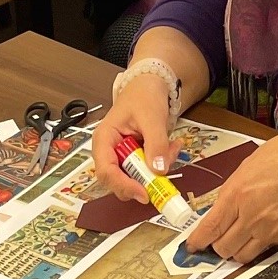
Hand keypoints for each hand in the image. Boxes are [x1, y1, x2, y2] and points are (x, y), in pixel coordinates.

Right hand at [91, 75, 175, 200]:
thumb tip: (158, 170)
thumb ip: (156, 143)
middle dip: (146, 178)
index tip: (145, 193)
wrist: (151, 84)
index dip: (124, 186)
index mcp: (104, 140)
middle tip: (167, 168)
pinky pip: (148, 169)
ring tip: (172, 147)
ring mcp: (123, 156)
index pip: (106, 172)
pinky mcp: (136, 157)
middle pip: (120, 180)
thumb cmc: (144, 95)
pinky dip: (162, 162)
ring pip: (138, 177)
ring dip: (158, 168)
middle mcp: (109, 152)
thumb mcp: (152, 117)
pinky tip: (172, 146)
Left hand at [182, 127, 277, 263]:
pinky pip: (268, 248)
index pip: (209, 229)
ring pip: (243, 256)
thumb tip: (221, 211)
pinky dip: (263, 242)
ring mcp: (271, 230)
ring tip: (243, 236)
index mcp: (237, 194)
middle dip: (218, 246)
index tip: (192, 246)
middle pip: (224, 249)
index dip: (197, 241)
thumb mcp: (248, 166)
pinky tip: (268, 226)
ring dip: (238, 249)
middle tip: (221, 238)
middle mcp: (251, 216)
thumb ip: (232, 191)